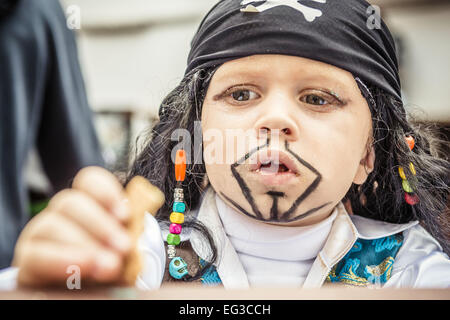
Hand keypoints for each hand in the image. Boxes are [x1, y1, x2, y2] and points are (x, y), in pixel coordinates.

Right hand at [12, 166, 131, 286]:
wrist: (89, 302)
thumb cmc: (109, 271)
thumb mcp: (124, 254)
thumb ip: (128, 239)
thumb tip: (136, 234)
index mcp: (88, 206)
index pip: (89, 182)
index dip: (106, 192)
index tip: (125, 215)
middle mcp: (61, 216)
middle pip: (70, 202)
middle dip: (100, 224)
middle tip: (124, 247)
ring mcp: (40, 236)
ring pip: (51, 224)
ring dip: (83, 243)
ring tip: (109, 266)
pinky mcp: (27, 263)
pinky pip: (36, 255)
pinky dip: (61, 260)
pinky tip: (82, 267)